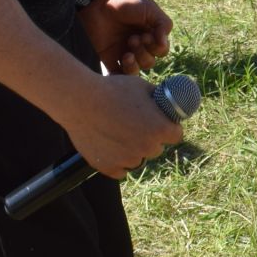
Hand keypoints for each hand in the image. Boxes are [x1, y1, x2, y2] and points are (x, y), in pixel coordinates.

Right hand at [60, 73, 185, 179]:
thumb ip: (157, 98)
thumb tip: (166, 102)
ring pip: (138, 159)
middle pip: (156, 148)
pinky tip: (111, 147)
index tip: (161, 124)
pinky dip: (117, 162)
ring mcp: (128, 160)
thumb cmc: (112, 89)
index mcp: (160, 129)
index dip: (169, 128)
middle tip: (135, 126)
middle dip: (150, 139)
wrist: (80, 101)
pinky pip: (121, 170)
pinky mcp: (109, 168)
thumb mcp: (142, 86)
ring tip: (118, 133)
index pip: (176, 135)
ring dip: (133, 151)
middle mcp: (148, 148)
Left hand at [79, 0, 173, 74]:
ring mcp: (123, 52)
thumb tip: (164, 45)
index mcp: (150, 34)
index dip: (156, 47)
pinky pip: (118, 73)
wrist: (98, 2)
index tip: (146, 35)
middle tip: (132, 39)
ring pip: (136, 70)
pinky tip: (121, 64)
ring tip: (126, 54)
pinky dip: (121, 75)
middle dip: (144, 53)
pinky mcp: (109, 58)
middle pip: (150, 62)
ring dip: (135, 64)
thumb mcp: (150, 8)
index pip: (161, 50)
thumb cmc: (126, 2)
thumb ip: (163, 24)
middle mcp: (139, 45)